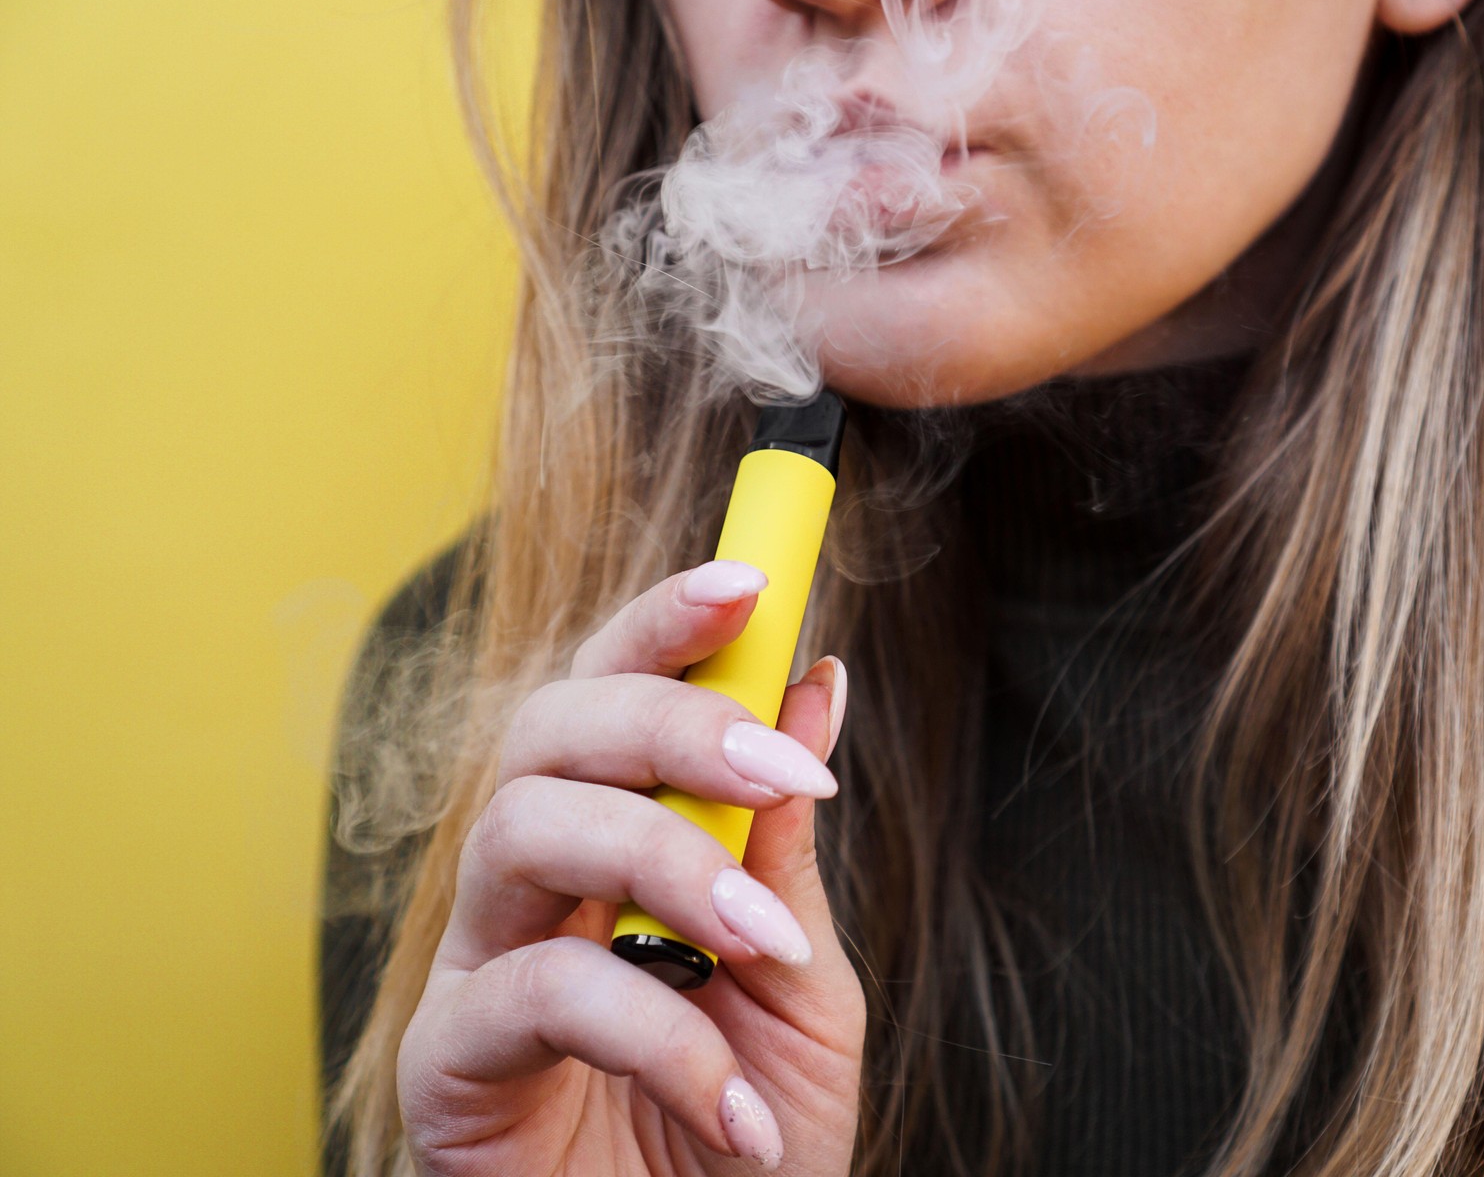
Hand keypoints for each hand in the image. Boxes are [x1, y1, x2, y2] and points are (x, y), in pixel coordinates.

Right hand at [396, 559, 864, 1174]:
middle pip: (548, 730)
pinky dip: (658, 1036)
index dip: (665, 625)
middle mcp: (535, 887)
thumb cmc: (748, 1134)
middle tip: (784, 768)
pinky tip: (732, 1101)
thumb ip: (784, 842)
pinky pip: (538, 993)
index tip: (754, 580)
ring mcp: (483, 965)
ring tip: (765, 942)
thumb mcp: (799, 978)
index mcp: (615, 848)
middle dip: (669, 720)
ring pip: (523, 826)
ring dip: (668, 861)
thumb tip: (816, 683)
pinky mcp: (449, 1063)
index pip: (613, 697)